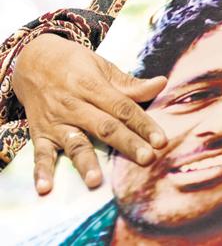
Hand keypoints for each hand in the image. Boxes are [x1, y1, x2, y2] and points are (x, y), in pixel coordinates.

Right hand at [13, 33, 167, 194]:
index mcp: (93, 86)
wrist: (32, 59)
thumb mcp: (102, 67)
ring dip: (85, 162)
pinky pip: (39, 154)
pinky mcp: (39, 133)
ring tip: (95, 181)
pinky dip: (41, 171)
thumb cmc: (75, 64)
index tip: (161, 141)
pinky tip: (46, 188)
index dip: (143, 125)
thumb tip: (162, 83)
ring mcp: (56, 121)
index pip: (123, 108)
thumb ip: (130, 84)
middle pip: (105, 127)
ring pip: (74, 143)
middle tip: (146, 159)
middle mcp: (73, 105)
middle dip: (127, 144)